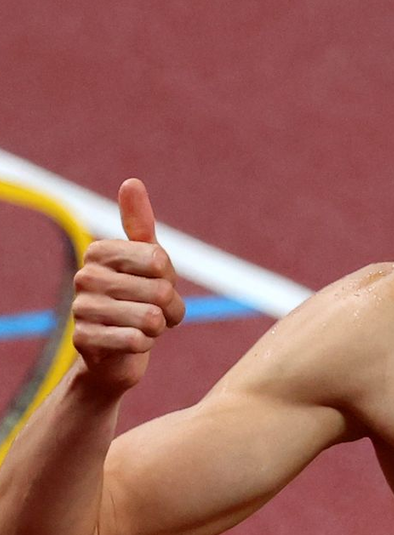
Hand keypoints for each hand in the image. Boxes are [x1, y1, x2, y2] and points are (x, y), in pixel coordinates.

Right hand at [71, 179, 185, 393]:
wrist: (117, 352)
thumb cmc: (138, 300)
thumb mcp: (147, 261)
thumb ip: (140, 224)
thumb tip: (131, 182)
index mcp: (100, 251)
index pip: (159, 260)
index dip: (170, 279)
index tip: (156, 285)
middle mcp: (85, 276)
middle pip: (160, 291)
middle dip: (170, 308)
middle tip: (155, 312)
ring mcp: (81, 308)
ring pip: (152, 318)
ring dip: (159, 329)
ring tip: (144, 328)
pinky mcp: (83, 340)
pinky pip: (136, 341)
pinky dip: (145, 345)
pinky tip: (132, 343)